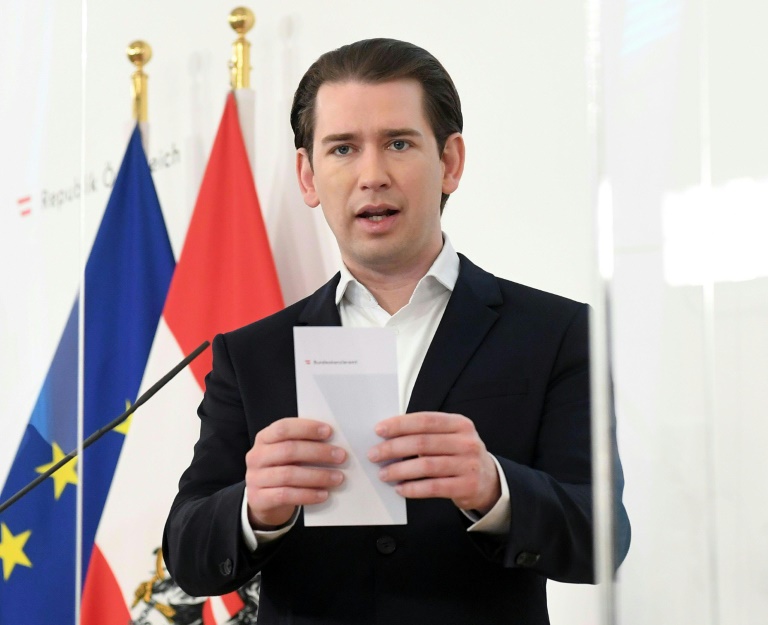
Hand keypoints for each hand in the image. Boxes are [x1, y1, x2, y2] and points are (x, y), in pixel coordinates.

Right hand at [245, 418, 345, 529]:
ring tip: (338, 477)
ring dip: (318, 476)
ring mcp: (255, 478)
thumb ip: (303, 444)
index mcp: (264, 438)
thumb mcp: (287, 454)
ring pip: (289, 475)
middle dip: (318, 452)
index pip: (283, 428)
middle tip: (341, 456)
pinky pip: (286, 496)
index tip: (329, 432)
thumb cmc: (283, 469)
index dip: (306, 428)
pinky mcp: (259, 499)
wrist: (263, 500)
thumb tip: (334, 442)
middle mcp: (256, 456)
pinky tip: (324, 494)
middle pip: (288, 450)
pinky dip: (308, 495)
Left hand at [368, 412, 499, 513]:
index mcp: (460, 424)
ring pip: (426, 466)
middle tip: (374, 454)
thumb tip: (388, 435)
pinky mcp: (467, 486)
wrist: (489, 481)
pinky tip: (400, 488)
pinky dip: (413, 489)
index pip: (425, 420)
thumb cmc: (459, 455)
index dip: (400, 424)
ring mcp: (468, 465)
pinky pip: (434, 487)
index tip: (379, 430)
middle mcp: (466, 442)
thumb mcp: (450, 437)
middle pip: (422, 443)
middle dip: (393, 448)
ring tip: (383, 474)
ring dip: (400, 470)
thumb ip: (426, 433)